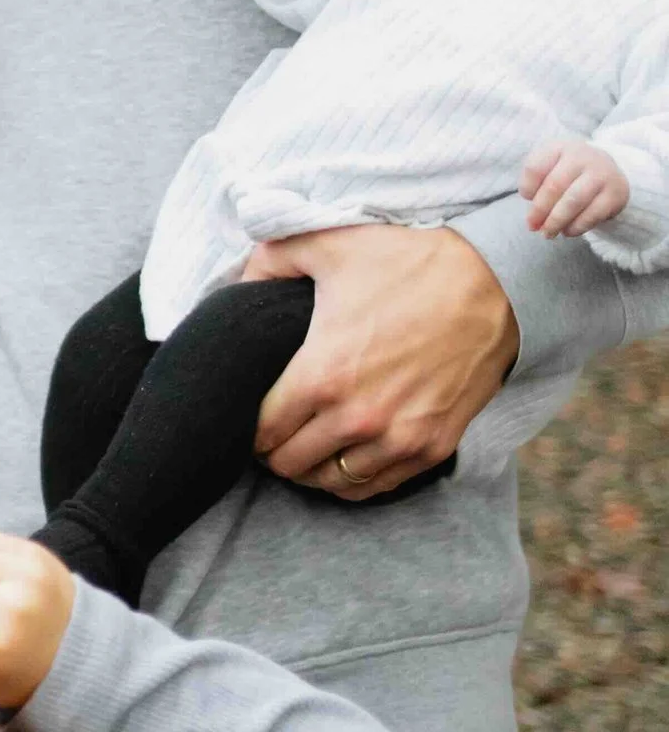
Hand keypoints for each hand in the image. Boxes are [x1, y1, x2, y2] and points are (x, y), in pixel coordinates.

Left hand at [246, 223, 518, 495]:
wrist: (495, 282)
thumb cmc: (407, 263)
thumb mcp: (329, 244)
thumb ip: (268, 258)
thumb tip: (236, 283)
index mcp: (322, 375)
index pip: (261, 433)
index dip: (249, 428)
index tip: (253, 415)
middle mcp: (357, 418)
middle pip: (289, 465)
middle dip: (274, 449)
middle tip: (276, 430)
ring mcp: (398, 438)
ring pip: (330, 483)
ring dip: (312, 468)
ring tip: (308, 443)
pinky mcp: (432, 447)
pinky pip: (375, 486)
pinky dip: (353, 478)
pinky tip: (346, 455)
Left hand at [520, 138, 628, 237]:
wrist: (606, 170)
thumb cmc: (568, 173)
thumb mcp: (550, 169)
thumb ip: (536, 186)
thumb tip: (535, 218)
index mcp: (560, 148)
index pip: (534, 168)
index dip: (526, 188)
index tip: (527, 198)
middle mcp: (583, 156)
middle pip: (554, 186)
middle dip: (539, 211)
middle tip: (532, 227)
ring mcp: (602, 174)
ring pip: (573, 201)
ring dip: (556, 221)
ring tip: (548, 233)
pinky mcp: (615, 194)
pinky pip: (592, 214)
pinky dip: (576, 227)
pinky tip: (567, 231)